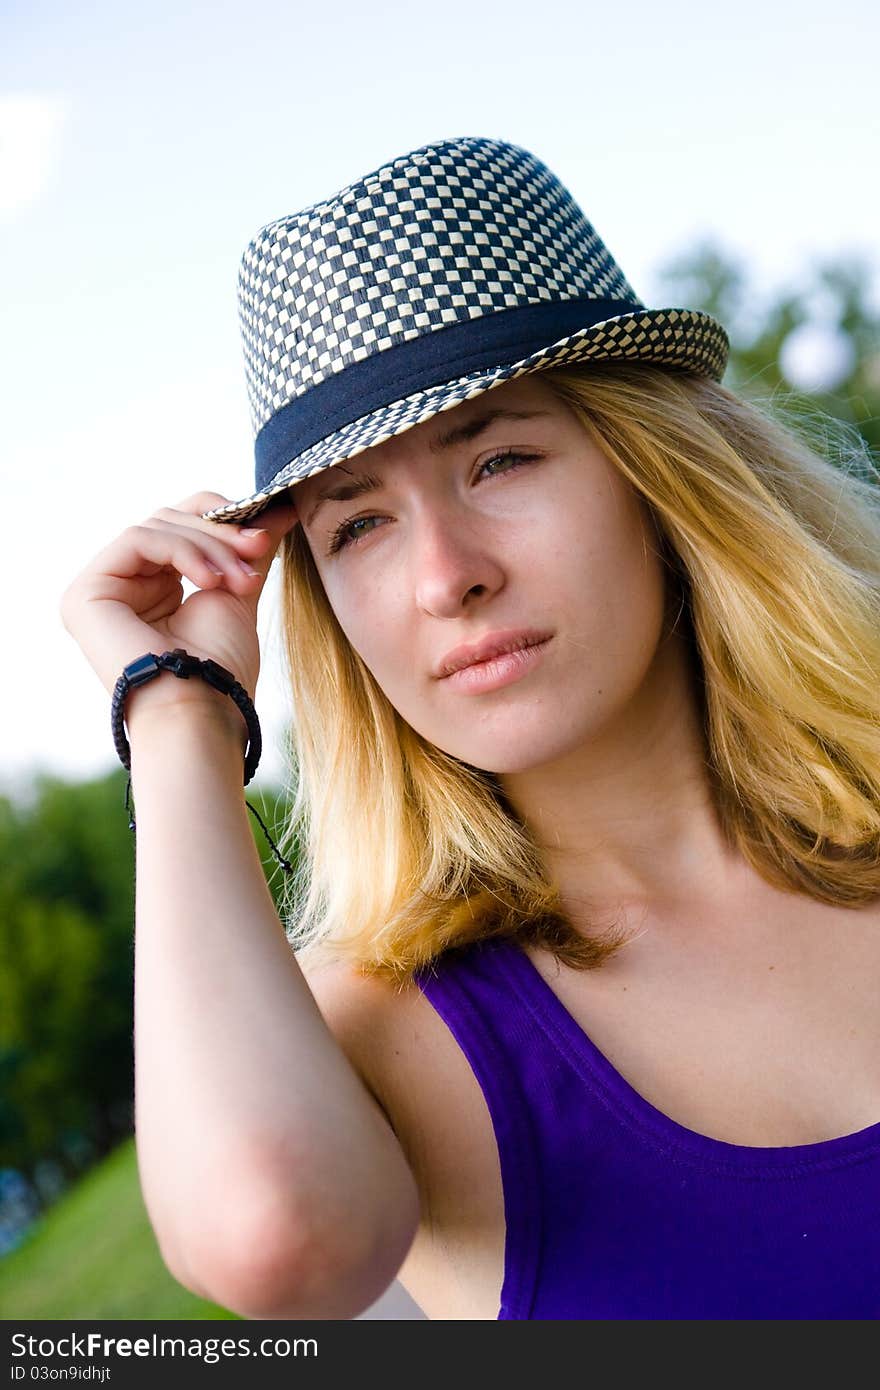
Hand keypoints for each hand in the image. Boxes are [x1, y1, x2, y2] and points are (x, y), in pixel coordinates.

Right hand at [60, 491, 299, 709]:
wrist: (203, 709)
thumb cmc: (220, 668)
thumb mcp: (237, 592)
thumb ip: (247, 549)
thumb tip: (281, 510)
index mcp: (149, 588)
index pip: (176, 526)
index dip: (218, 518)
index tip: (263, 535)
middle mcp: (119, 586)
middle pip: (166, 522)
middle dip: (219, 533)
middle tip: (258, 548)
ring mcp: (98, 590)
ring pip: (155, 527)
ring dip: (209, 546)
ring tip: (241, 578)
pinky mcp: (84, 593)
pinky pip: (136, 540)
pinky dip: (182, 551)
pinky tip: (211, 581)